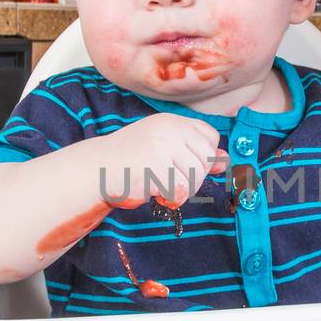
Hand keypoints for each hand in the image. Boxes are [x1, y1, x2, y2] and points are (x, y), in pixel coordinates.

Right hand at [91, 113, 227, 207]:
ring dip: (183, 190)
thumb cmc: (131, 160)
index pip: (210, 136)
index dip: (203, 156)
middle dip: (194, 177)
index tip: (184, 165)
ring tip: (162, 187)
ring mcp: (161, 147)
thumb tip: (225, 160)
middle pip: (206, 158)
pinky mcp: (154, 167)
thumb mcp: (163, 148)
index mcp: (172, 122)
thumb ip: (192, 151)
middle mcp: (169, 129)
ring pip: (195, 176)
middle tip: (172, 181)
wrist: (95, 169)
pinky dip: (170, 198)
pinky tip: (154, 193)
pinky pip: (179, 190)